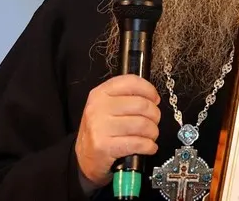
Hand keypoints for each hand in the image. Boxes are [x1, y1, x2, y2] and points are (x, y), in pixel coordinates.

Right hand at [75, 74, 161, 189]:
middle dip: (154, 115)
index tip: (154, 99)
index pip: (130, 82)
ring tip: (150, 135)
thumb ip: (125, 97)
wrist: (84, 157)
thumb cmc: (100, 130)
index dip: (149, 90)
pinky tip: (148, 147)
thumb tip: (151, 97)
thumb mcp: (105, 107)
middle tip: (154, 121)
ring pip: (142, 125)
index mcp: (100, 94)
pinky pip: (138, 143)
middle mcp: (98, 108)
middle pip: (141, 105)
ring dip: (153, 132)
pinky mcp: (105, 147)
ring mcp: (100, 127)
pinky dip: (149, 146)